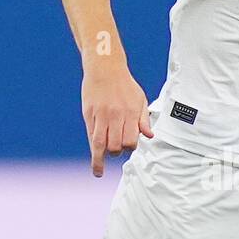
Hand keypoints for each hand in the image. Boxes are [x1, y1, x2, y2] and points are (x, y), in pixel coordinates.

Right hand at [81, 61, 153, 175]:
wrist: (105, 68)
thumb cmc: (124, 84)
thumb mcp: (140, 99)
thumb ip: (144, 119)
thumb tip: (149, 136)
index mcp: (131, 112)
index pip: (131, 140)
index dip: (130, 147)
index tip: (128, 146)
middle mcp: (116, 115)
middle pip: (116, 144)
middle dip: (117, 152)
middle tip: (116, 150)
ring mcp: (101, 115)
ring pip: (100, 143)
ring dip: (100, 159)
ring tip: (99, 170)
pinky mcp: (89, 114)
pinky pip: (91, 135)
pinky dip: (93, 150)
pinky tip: (94, 159)